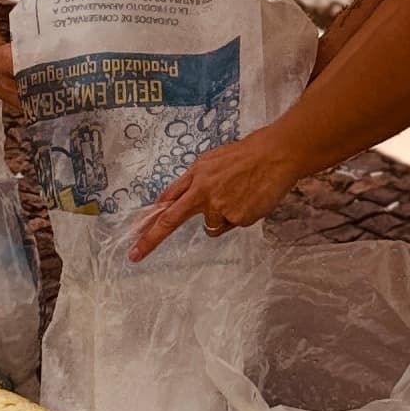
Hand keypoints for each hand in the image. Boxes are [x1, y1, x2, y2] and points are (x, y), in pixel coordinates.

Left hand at [130, 127, 304, 258]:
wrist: (274, 156)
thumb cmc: (244, 156)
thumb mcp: (210, 161)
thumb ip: (190, 182)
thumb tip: (169, 202)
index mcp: (195, 176)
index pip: (166, 201)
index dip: (150, 220)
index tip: (135, 236)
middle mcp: (202, 193)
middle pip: (171, 220)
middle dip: (151, 239)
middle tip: (135, 254)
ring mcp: (219, 207)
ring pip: (212, 225)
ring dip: (221, 216)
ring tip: (239, 195)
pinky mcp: (237, 218)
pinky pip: (232, 225)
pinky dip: (239, 216)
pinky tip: (249, 200)